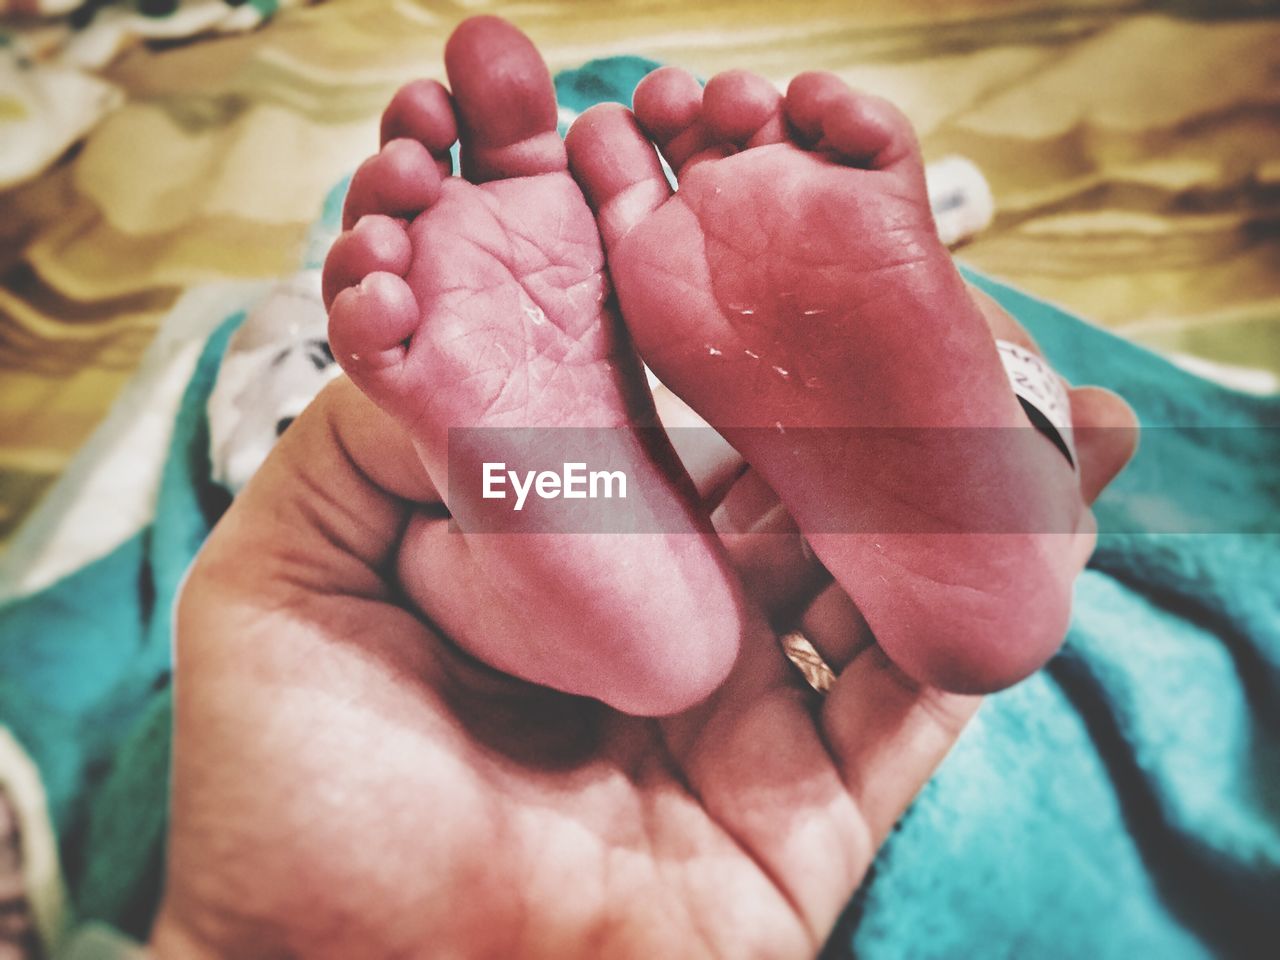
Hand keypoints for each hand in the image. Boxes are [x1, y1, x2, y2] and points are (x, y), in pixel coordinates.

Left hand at [150, 376, 982, 957]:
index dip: (711, 337)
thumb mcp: (284, 587)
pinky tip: (1043, 528)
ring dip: (947, 494)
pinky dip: (981, 619)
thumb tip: (440, 312)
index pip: (656, 427)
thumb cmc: (293, 807)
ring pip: (870, 584)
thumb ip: (365, 443)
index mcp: (555, 574)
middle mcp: (661, 634)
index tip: (763, 243)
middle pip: (783, 494)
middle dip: (856, 403)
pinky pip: (916, 705)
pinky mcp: (809, 818)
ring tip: (1031, 395)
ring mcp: (743, 722)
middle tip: (928, 300)